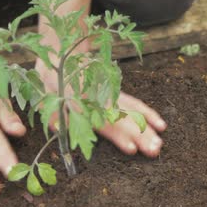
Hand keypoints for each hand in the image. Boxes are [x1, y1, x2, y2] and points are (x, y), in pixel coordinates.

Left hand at [35, 56, 166, 157]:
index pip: (103, 122)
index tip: (132, 148)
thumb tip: (58, 128)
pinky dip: (148, 114)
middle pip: (124, 119)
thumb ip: (53, 115)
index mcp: (82, 104)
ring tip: (160, 143)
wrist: (63, 56)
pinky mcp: (117, 93)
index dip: (118, 136)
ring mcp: (112, 95)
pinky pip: (136, 103)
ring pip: (133, 111)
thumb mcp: (45, 100)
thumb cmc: (51, 85)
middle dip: (140, 135)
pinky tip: (160, 125)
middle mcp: (101, 100)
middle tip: (155, 150)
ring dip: (147, 128)